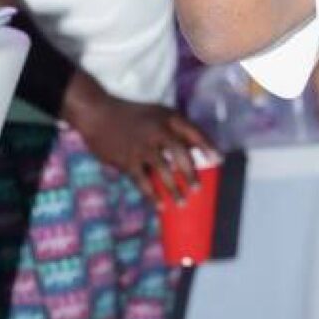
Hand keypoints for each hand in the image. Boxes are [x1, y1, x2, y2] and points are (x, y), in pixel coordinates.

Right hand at [63, 73, 216, 203]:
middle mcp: (157, 131)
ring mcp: (141, 146)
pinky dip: (152, 195)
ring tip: (182, 203)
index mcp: (169, 118)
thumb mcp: (159, 115)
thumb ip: (180, 132)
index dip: (208, 146)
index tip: (220, 162)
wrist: (98, 113)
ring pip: (163, 170)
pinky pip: (142, 181)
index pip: (194, 132)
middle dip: (191, 173)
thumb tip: (203, 153)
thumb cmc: (134, 117)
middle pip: (180, 154)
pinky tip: (160, 205)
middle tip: (197, 189)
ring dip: (173, 189)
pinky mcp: (127, 159)